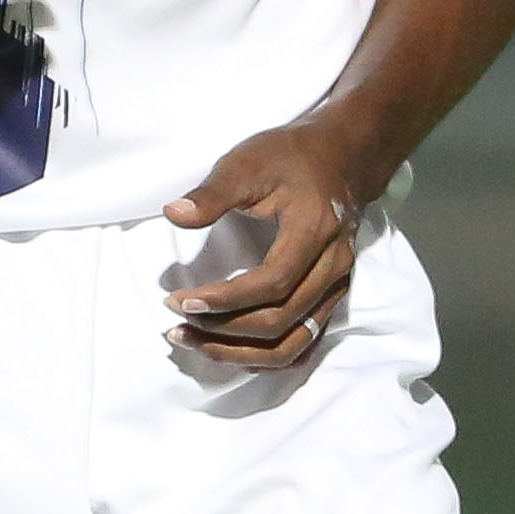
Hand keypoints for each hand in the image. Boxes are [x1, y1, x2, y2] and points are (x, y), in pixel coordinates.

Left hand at [164, 121, 366, 369]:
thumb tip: (173, 214)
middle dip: (223, 330)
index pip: (271, 283)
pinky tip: (230, 351)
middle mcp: (333, 266)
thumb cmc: (290, 157)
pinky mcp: (331, 297)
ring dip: (241, 353)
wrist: (341, 157)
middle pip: (280, 321)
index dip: (225, 300)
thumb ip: (212, 193)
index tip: (181, 301)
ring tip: (195, 342)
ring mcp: (337, 286)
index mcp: (314, 231)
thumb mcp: (246, 163)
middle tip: (177, 322)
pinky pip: (303, 343)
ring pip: (293, 343)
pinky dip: (265, 355)